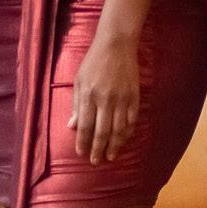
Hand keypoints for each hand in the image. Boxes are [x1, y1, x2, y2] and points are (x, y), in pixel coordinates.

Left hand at [69, 35, 140, 163]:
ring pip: (119, 129)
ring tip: (110, 156)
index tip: (81, 153)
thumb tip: (72, 126)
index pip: (85, 125)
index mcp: (89, 94)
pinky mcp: (134, 97)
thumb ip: (76, 104)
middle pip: (102, 131)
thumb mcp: (78, 80)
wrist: (116, 46)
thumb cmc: (93, 62)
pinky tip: (123, 140)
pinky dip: (127, 133)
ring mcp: (122, 99)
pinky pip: (131, 121)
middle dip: (98, 148)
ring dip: (114, 145)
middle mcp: (105, 99)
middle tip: (96, 161)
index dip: (83, 141)